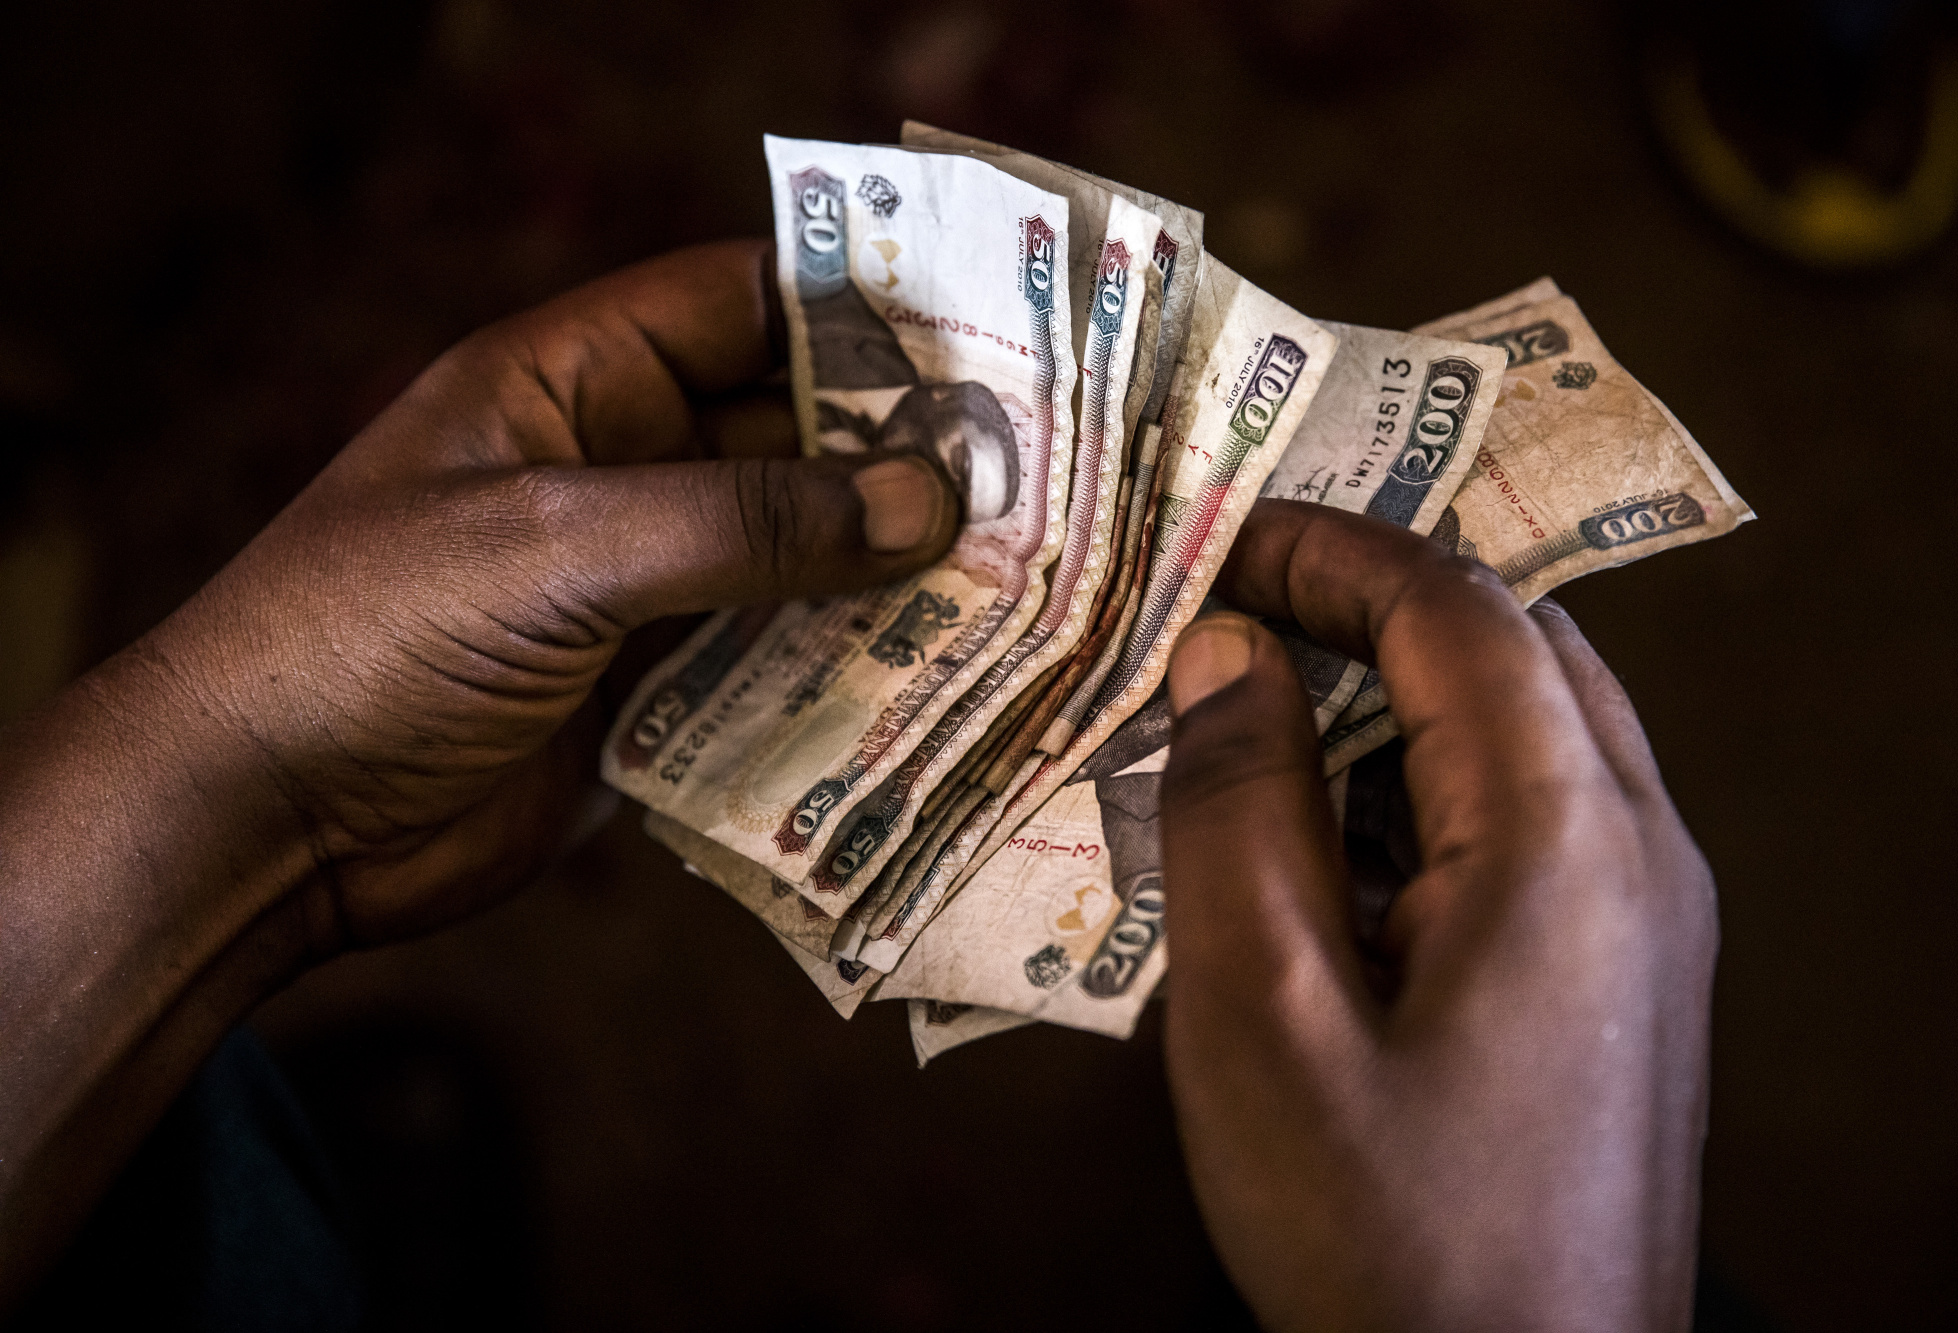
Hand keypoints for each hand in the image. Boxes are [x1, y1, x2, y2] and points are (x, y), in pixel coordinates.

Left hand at [0, 240, 957, 1303]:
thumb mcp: (557, 549)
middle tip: (1044, 478)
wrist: (263, 823)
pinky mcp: (651, 695)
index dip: (856, 306)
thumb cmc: (369, 639)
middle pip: (789, 437)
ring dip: (893, 574)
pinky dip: (851, 672)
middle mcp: (617, 472)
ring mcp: (639, 588)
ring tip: (1027, 582)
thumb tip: (926, 503)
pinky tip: (945, 682)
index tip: (990, 330)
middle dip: (905, 458)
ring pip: (797, 558)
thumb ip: (744, 522)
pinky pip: (774, 663)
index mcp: (568, 385)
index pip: (738, 303)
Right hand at [1159, 500, 1715, 1330]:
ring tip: (1261, 731)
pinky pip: (1540, 822)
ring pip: (1534, 730)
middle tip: (1235, 612)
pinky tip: (1328, 858)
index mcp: (1564, 835)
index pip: (1456, 609)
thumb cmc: (1384, 1232)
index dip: (1329, 550)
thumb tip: (1227, 652)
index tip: (1213, 541)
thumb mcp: (1260, 1017)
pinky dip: (1433, 790)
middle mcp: (1643, 849)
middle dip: (1373, 604)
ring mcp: (1655, 918)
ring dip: (1402, 700)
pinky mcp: (1631, 980)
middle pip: (1519, 646)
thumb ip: (1235, 809)